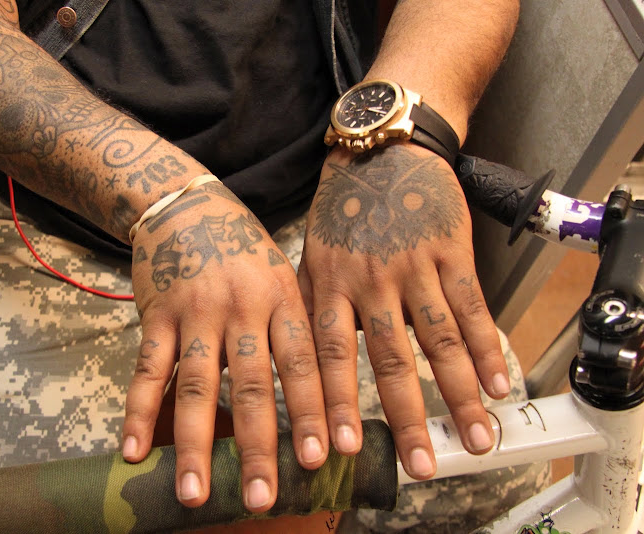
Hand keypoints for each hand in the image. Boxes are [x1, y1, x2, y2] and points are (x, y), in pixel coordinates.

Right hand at [122, 181, 328, 510]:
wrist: (187, 203)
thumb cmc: (243, 249)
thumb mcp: (283, 276)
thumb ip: (296, 330)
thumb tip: (322, 396)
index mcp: (284, 299)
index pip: (303, 364)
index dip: (315, 411)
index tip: (324, 457)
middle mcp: (243, 307)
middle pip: (252, 385)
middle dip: (258, 446)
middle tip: (262, 499)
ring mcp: (196, 311)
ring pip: (196, 385)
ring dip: (193, 444)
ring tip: (194, 493)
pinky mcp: (157, 314)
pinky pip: (146, 370)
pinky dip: (137, 412)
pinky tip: (133, 451)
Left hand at [298, 143, 508, 479]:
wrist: (384, 147)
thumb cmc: (343, 206)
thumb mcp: (312, 253)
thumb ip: (314, 306)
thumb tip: (309, 364)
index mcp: (327, 284)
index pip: (328, 354)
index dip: (334, 403)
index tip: (340, 448)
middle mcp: (369, 280)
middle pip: (388, 359)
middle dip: (406, 418)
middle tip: (421, 466)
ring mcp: (413, 265)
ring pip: (438, 340)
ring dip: (459, 393)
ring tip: (475, 437)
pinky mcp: (451, 250)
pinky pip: (471, 305)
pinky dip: (487, 346)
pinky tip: (500, 382)